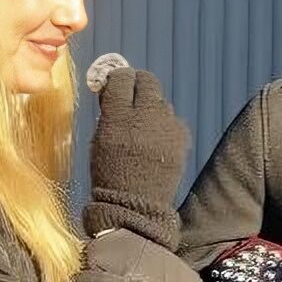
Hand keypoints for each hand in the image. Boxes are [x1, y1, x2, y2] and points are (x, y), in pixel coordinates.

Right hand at [82, 67, 190, 249]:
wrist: (135, 204)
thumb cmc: (109, 172)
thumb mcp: (99, 138)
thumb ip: (109, 112)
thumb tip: (115, 89)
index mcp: (118, 116)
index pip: (122, 78)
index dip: (118, 77)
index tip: (116, 82)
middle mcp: (145, 115)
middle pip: (147, 80)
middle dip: (138, 83)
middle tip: (132, 93)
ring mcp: (167, 125)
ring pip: (161, 101)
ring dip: (152, 107)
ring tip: (143, 126)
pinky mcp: (182, 136)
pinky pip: (172, 120)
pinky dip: (164, 124)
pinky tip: (156, 140)